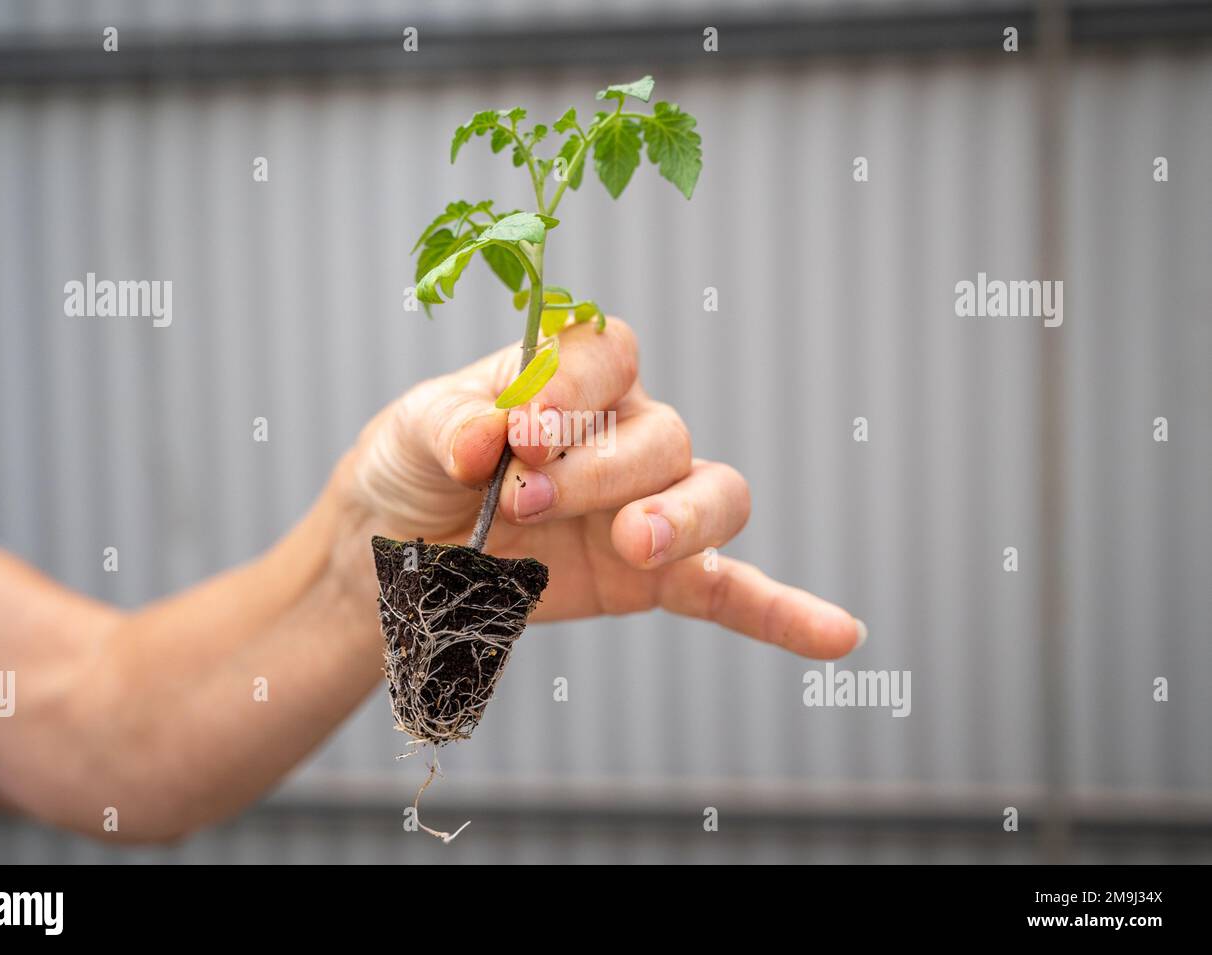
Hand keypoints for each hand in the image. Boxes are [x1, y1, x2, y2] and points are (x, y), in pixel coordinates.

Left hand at [337, 318, 863, 658]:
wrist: (396, 556)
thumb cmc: (412, 472)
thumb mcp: (411, 434)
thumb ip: (450, 425)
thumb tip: (487, 434)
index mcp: (571, 382)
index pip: (609, 355)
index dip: (575, 387)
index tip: (521, 428)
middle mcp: (623, 436)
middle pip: (662, 433)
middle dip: (597, 468)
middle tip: (522, 498)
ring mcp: (646, 507)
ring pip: (713, 493)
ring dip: (681, 516)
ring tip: (633, 543)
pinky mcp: (655, 579)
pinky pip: (733, 591)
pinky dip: (784, 613)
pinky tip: (839, 638)